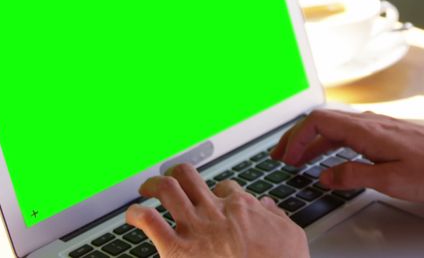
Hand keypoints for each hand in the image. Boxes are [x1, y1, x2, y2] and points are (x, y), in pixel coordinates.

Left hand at [125, 163, 308, 257]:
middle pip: (190, 177)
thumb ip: (276, 217)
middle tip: (170, 179)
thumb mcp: (290, 235)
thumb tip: (268, 206)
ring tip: (145, 188)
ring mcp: (195, 227)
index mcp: (242, 207)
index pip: (225, 188)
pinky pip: (150, 222)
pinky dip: (136, 215)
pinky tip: (132, 216)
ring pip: (167, 189)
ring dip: (153, 185)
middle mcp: (215, 211)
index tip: (213, 199)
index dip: (217, 192)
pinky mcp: (177, 249)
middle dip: (177, 175)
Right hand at [271, 109, 423, 203]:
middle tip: (282, 158)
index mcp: (367, 130)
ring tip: (301, 159)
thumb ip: (354, 176)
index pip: (318, 122)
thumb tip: (325, 175)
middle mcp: (372, 122)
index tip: (284, 157)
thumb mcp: (390, 181)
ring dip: (315, 141)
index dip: (296, 138)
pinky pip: (353, 131)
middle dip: (299, 138)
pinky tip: (335, 156)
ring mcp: (382, 126)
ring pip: (338, 126)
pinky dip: (334, 142)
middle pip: (324, 122)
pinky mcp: (392, 133)